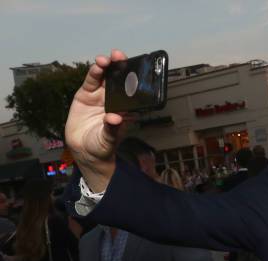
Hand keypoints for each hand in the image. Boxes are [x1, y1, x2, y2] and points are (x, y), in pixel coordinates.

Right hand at [65, 49, 128, 191]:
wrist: (84, 150)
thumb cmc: (102, 146)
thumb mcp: (108, 139)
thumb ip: (112, 129)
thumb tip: (115, 118)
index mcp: (126, 109)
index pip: (132, 91)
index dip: (134, 79)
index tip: (137, 70)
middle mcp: (115, 99)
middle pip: (120, 79)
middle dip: (121, 66)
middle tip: (120, 57)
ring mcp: (101, 96)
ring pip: (105, 77)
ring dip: (106, 66)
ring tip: (106, 60)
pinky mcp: (86, 94)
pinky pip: (91, 81)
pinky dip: (94, 73)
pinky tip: (97, 66)